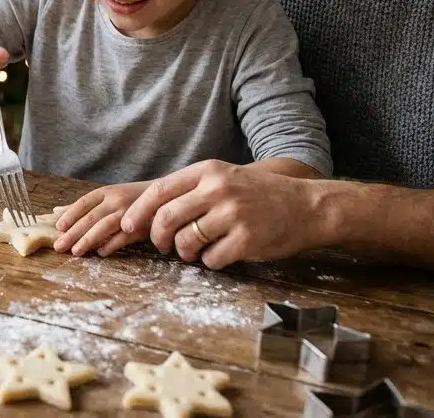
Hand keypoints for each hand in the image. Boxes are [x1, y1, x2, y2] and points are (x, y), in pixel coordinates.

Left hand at [53, 181, 152, 256]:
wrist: (167, 199)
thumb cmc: (132, 199)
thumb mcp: (109, 197)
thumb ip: (84, 206)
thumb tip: (55, 212)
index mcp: (107, 192)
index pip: (83, 203)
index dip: (70, 215)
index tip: (58, 227)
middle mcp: (116, 200)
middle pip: (90, 217)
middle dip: (73, 233)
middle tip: (59, 246)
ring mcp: (130, 212)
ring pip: (104, 226)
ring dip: (88, 239)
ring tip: (75, 251)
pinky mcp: (142, 225)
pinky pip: (124, 236)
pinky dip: (111, 244)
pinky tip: (100, 253)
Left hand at [120, 159, 325, 268]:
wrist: (306, 206)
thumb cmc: (258, 195)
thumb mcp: (224, 178)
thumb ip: (190, 190)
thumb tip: (147, 212)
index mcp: (208, 171)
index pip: (160, 190)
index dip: (139, 211)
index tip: (127, 225)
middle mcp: (218, 189)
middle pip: (166, 218)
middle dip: (157, 237)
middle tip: (163, 246)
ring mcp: (233, 214)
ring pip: (186, 242)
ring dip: (185, 252)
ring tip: (195, 251)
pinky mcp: (247, 240)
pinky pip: (211, 259)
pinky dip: (210, 262)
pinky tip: (221, 254)